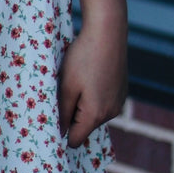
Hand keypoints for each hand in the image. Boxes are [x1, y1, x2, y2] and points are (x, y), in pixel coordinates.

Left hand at [58, 21, 127, 147]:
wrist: (108, 33)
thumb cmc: (83, 58)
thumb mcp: (66, 86)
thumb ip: (63, 112)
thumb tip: (61, 132)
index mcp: (95, 114)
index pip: (76, 139)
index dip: (62, 133)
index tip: (51, 120)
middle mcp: (111, 113)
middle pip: (85, 126)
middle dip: (71, 116)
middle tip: (62, 92)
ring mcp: (119, 102)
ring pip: (94, 114)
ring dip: (82, 104)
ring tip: (76, 81)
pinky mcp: (121, 91)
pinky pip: (103, 102)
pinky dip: (93, 96)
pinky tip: (88, 76)